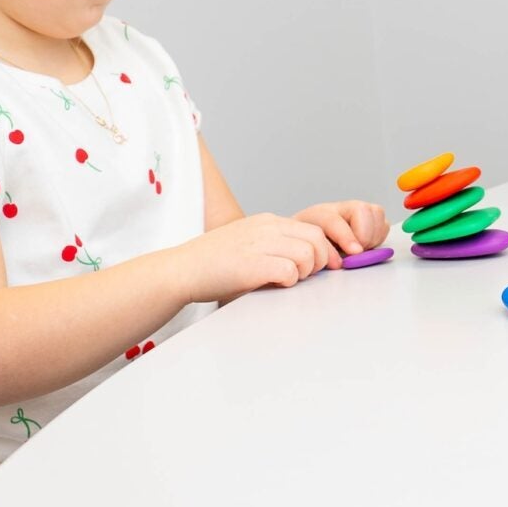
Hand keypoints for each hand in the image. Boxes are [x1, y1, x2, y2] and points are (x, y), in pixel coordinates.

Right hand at [176, 211, 337, 299]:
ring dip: (303, 272)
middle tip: (306, 276)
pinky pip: (289, 271)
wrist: (182, 270)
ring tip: (286, 281)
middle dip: (319, 261)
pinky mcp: (252, 264)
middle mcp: (266, 228)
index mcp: (267, 221)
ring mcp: (259, 244)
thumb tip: (305, 260)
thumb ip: (274, 245)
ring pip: (307, 254)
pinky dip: (288, 282)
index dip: (324, 250)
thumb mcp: (248, 242)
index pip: (313, 229)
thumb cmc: (213, 263)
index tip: (325, 267)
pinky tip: (273, 285)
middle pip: (316, 239)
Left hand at [295, 199, 387, 256]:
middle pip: (361, 209)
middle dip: (364, 235)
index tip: (355, 252)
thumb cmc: (312, 246)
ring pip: (376, 212)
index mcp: (320, 214)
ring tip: (362, 248)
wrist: (312, 240)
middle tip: (358, 251)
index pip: (334, 220)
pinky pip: (384, 222)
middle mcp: (341, 208)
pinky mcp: (371, 218)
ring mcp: (357, 210)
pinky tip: (367, 245)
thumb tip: (339, 262)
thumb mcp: (312, 250)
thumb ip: (325, 254)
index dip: (347, 237)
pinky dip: (379, 236)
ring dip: (373, 235)